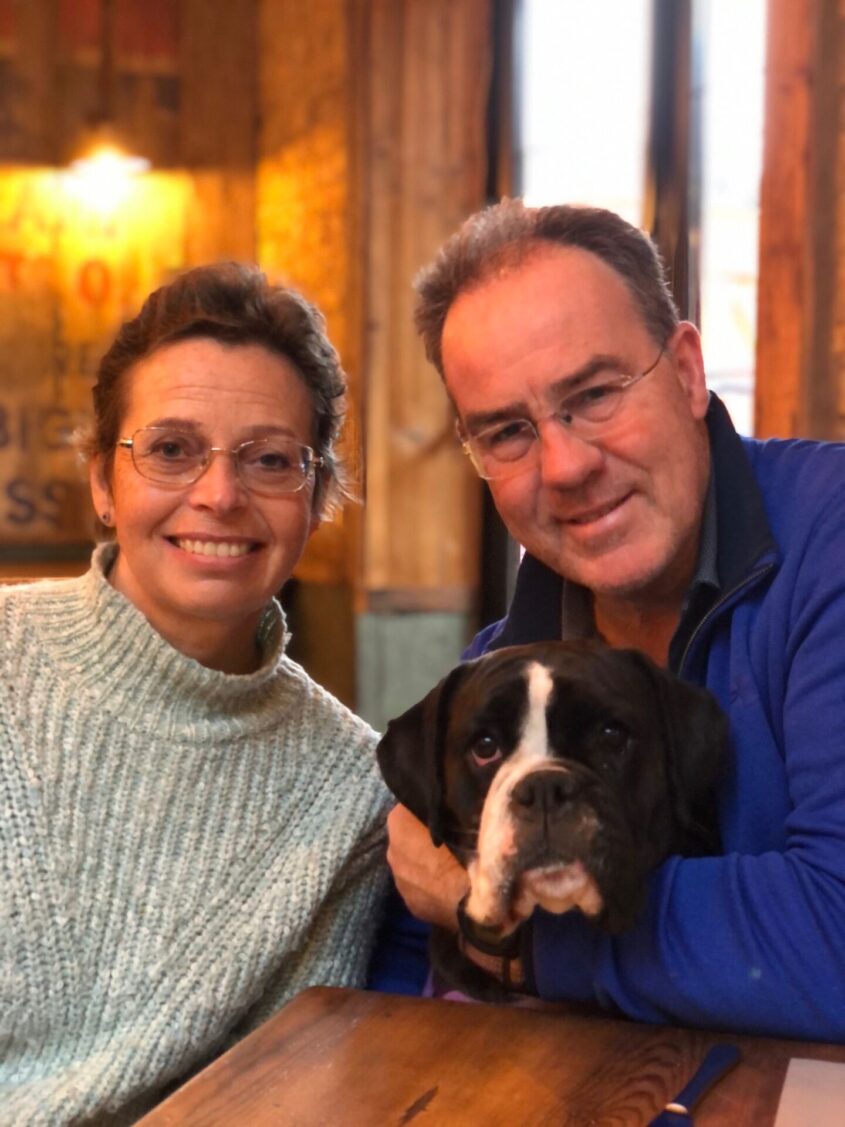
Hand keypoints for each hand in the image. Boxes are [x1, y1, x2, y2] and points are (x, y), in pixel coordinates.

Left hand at [386, 804, 468, 930]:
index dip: (430, 811)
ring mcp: (399, 881)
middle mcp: (391, 849)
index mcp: (398, 820)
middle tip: (450, 841)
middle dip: (424, 839)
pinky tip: (450, 889)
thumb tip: (447, 806)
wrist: (476, 893)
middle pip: (408, 839)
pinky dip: (432, 888)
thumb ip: (444, 806)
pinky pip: (421, 890)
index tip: (446, 815)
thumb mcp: (459, 809)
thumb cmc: (466, 843)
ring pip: (413, 866)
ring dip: (427, 865)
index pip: (411, 807)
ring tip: (452, 866)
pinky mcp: (411, 905)